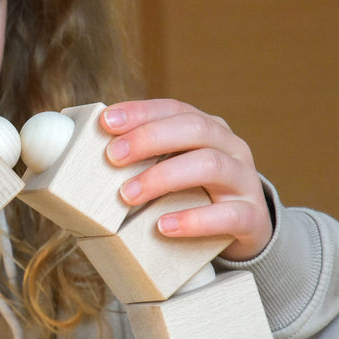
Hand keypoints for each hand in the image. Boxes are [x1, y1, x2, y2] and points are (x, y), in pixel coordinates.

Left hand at [100, 99, 271, 260]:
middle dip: (149, 138)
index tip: (106, 122)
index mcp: (208, 129)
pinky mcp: (252, 217)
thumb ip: (145, 159)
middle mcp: (230, 147)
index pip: (174, 109)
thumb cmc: (197, 193)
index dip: (140, 112)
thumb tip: (86, 156)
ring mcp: (244, 180)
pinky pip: (228, 215)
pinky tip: (164, 226)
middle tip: (113, 156)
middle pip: (194, 129)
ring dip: (163, 177)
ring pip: (209, 165)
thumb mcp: (175, 168)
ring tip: (128, 194)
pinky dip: (194, 220)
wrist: (247, 229)